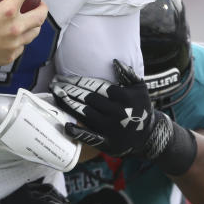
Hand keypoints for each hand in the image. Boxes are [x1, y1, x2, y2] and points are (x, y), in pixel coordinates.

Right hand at [0, 0, 47, 73]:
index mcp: (6, 11)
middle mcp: (14, 29)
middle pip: (40, 16)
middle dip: (42, 6)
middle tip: (38, 2)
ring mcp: (13, 45)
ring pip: (34, 32)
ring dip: (34, 23)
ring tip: (28, 18)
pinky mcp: (8, 57)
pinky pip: (22, 46)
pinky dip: (21, 38)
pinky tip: (13, 34)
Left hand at [50, 59, 176, 160]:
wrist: (148, 135)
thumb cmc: (141, 108)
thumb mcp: (140, 89)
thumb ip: (128, 75)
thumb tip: (114, 61)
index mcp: (124, 97)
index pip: (96, 86)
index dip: (78, 81)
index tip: (64, 77)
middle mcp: (116, 112)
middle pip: (88, 98)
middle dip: (70, 89)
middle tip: (55, 83)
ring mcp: (110, 128)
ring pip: (84, 113)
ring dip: (68, 103)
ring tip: (55, 94)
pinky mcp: (106, 142)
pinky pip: (90, 136)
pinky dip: (78, 132)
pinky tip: (66, 125)